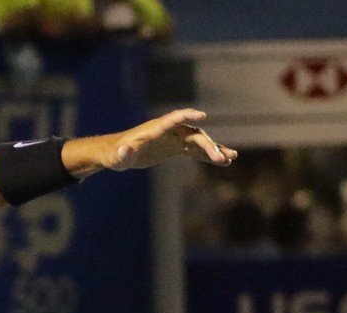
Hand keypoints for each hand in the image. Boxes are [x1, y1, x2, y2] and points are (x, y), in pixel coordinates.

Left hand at [103, 109, 235, 171]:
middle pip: (193, 135)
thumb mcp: (117, 157)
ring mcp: (175, 139)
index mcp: (156, 129)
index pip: (174, 119)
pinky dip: (208, 156)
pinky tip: (222, 162)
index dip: (187, 116)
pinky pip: (195, 151)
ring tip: (231, 158)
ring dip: (214, 149)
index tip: (202, 116)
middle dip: (208, 146)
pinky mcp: (176, 148)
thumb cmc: (115, 154)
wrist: (118, 154)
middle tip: (221, 158)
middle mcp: (169, 131)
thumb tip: (124, 150)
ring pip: (199, 142)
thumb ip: (122, 154)